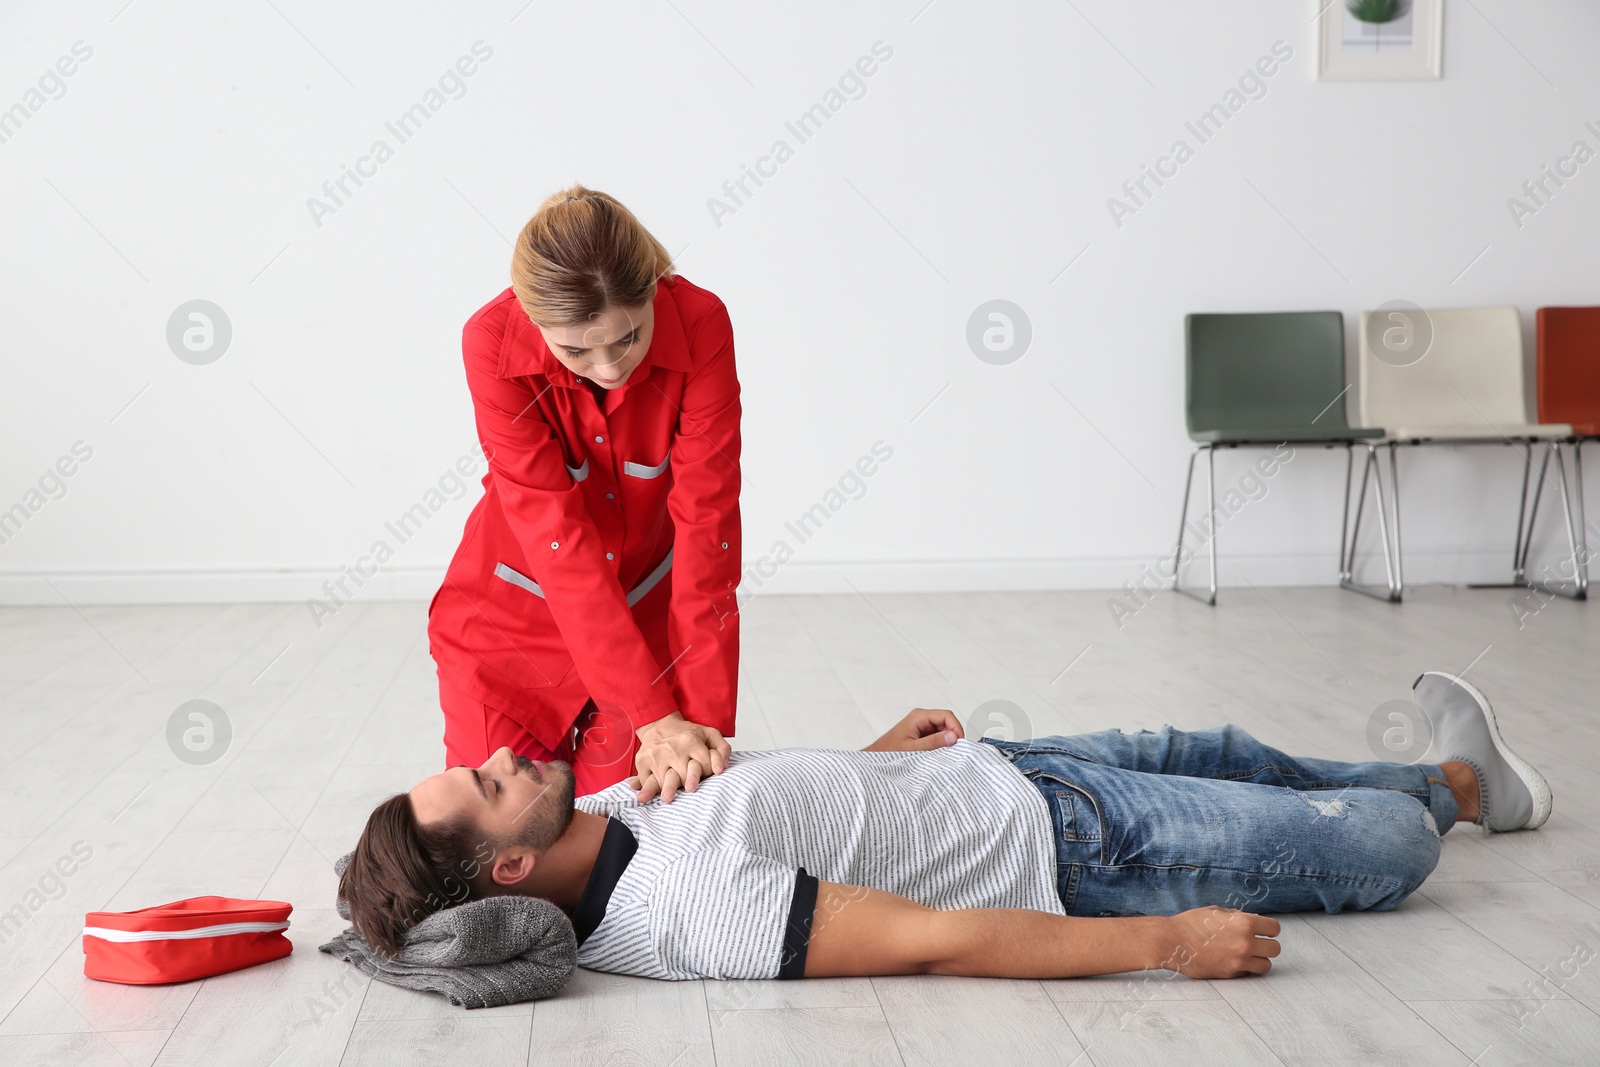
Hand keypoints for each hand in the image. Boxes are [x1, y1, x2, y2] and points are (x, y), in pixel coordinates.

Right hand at [629, 712, 730, 803]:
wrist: (659, 725)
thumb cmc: (686, 734)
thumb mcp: (709, 734)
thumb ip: (723, 748)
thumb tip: (722, 768)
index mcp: (691, 740)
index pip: (704, 765)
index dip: (708, 771)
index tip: (707, 774)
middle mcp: (672, 749)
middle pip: (683, 774)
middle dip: (688, 782)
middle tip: (690, 789)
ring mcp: (655, 756)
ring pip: (664, 780)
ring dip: (669, 789)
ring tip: (668, 798)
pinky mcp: (642, 761)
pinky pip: (646, 780)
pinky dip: (648, 789)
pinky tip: (646, 796)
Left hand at [863, 708, 964, 752]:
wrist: (877, 759)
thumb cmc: (888, 751)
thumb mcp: (913, 748)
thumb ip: (934, 742)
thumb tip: (953, 736)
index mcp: (919, 717)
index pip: (946, 715)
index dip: (956, 727)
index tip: (958, 741)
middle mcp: (921, 719)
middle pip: (946, 723)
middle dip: (951, 736)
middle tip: (953, 750)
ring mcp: (922, 727)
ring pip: (943, 731)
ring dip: (945, 742)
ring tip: (942, 754)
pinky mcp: (921, 736)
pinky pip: (937, 738)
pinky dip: (940, 746)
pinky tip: (936, 755)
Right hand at [1158, 906, 1280, 977]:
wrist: (1172, 942)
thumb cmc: (1191, 924)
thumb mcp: (1215, 911)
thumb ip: (1237, 916)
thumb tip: (1254, 920)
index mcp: (1243, 923)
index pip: (1274, 928)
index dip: (1269, 928)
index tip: (1264, 930)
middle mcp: (1245, 943)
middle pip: (1275, 949)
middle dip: (1267, 944)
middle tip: (1257, 942)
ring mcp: (1238, 960)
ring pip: (1266, 965)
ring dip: (1260, 959)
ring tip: (1249, 954)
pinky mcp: (1230, 973)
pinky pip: (1248, 972)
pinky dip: (1245, 967)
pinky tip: (1233, 959)